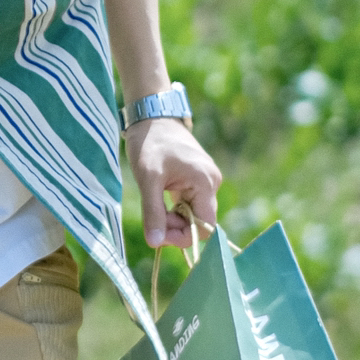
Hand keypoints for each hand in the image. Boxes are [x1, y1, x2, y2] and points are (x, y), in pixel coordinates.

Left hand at [128, 118, 221, 250]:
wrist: (152, 117)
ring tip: (154, 205)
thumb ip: (153, 212)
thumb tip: (155, 243)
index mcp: (205, 182)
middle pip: (200, 223)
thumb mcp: (147, 178)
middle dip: (176, 228)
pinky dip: (174, 210)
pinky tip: (160, 200)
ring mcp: (206, 182)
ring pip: (194, 215)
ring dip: (173, 219)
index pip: (206, 227)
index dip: (183, 237)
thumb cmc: (150, 143)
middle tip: (152, 221)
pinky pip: (190, 205)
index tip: (159, 233)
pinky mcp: (197, 181)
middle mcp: (212, 183)